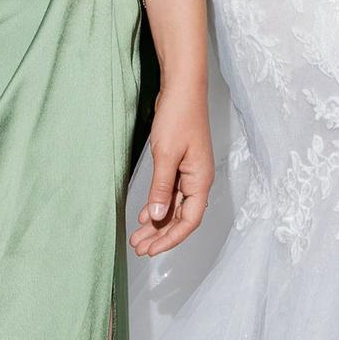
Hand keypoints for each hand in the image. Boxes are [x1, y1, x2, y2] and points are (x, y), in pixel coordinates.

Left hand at [133, 83, 215, 254]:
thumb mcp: (166, 155)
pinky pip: (170, 193)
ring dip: (157, 222)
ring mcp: (189, 173)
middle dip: (161, 235)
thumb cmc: (179, 116)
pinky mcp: (179, 165)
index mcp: (200, 180)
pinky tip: (145, 214)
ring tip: (138, 236)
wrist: (182, 88)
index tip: (152, 250)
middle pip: (181, 217)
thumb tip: (158, 216)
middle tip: (139, 247)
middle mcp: (197, 180)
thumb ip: (161, 188)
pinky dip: (157, 205)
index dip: (171, 238)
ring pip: (174, 206)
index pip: (190, 220)